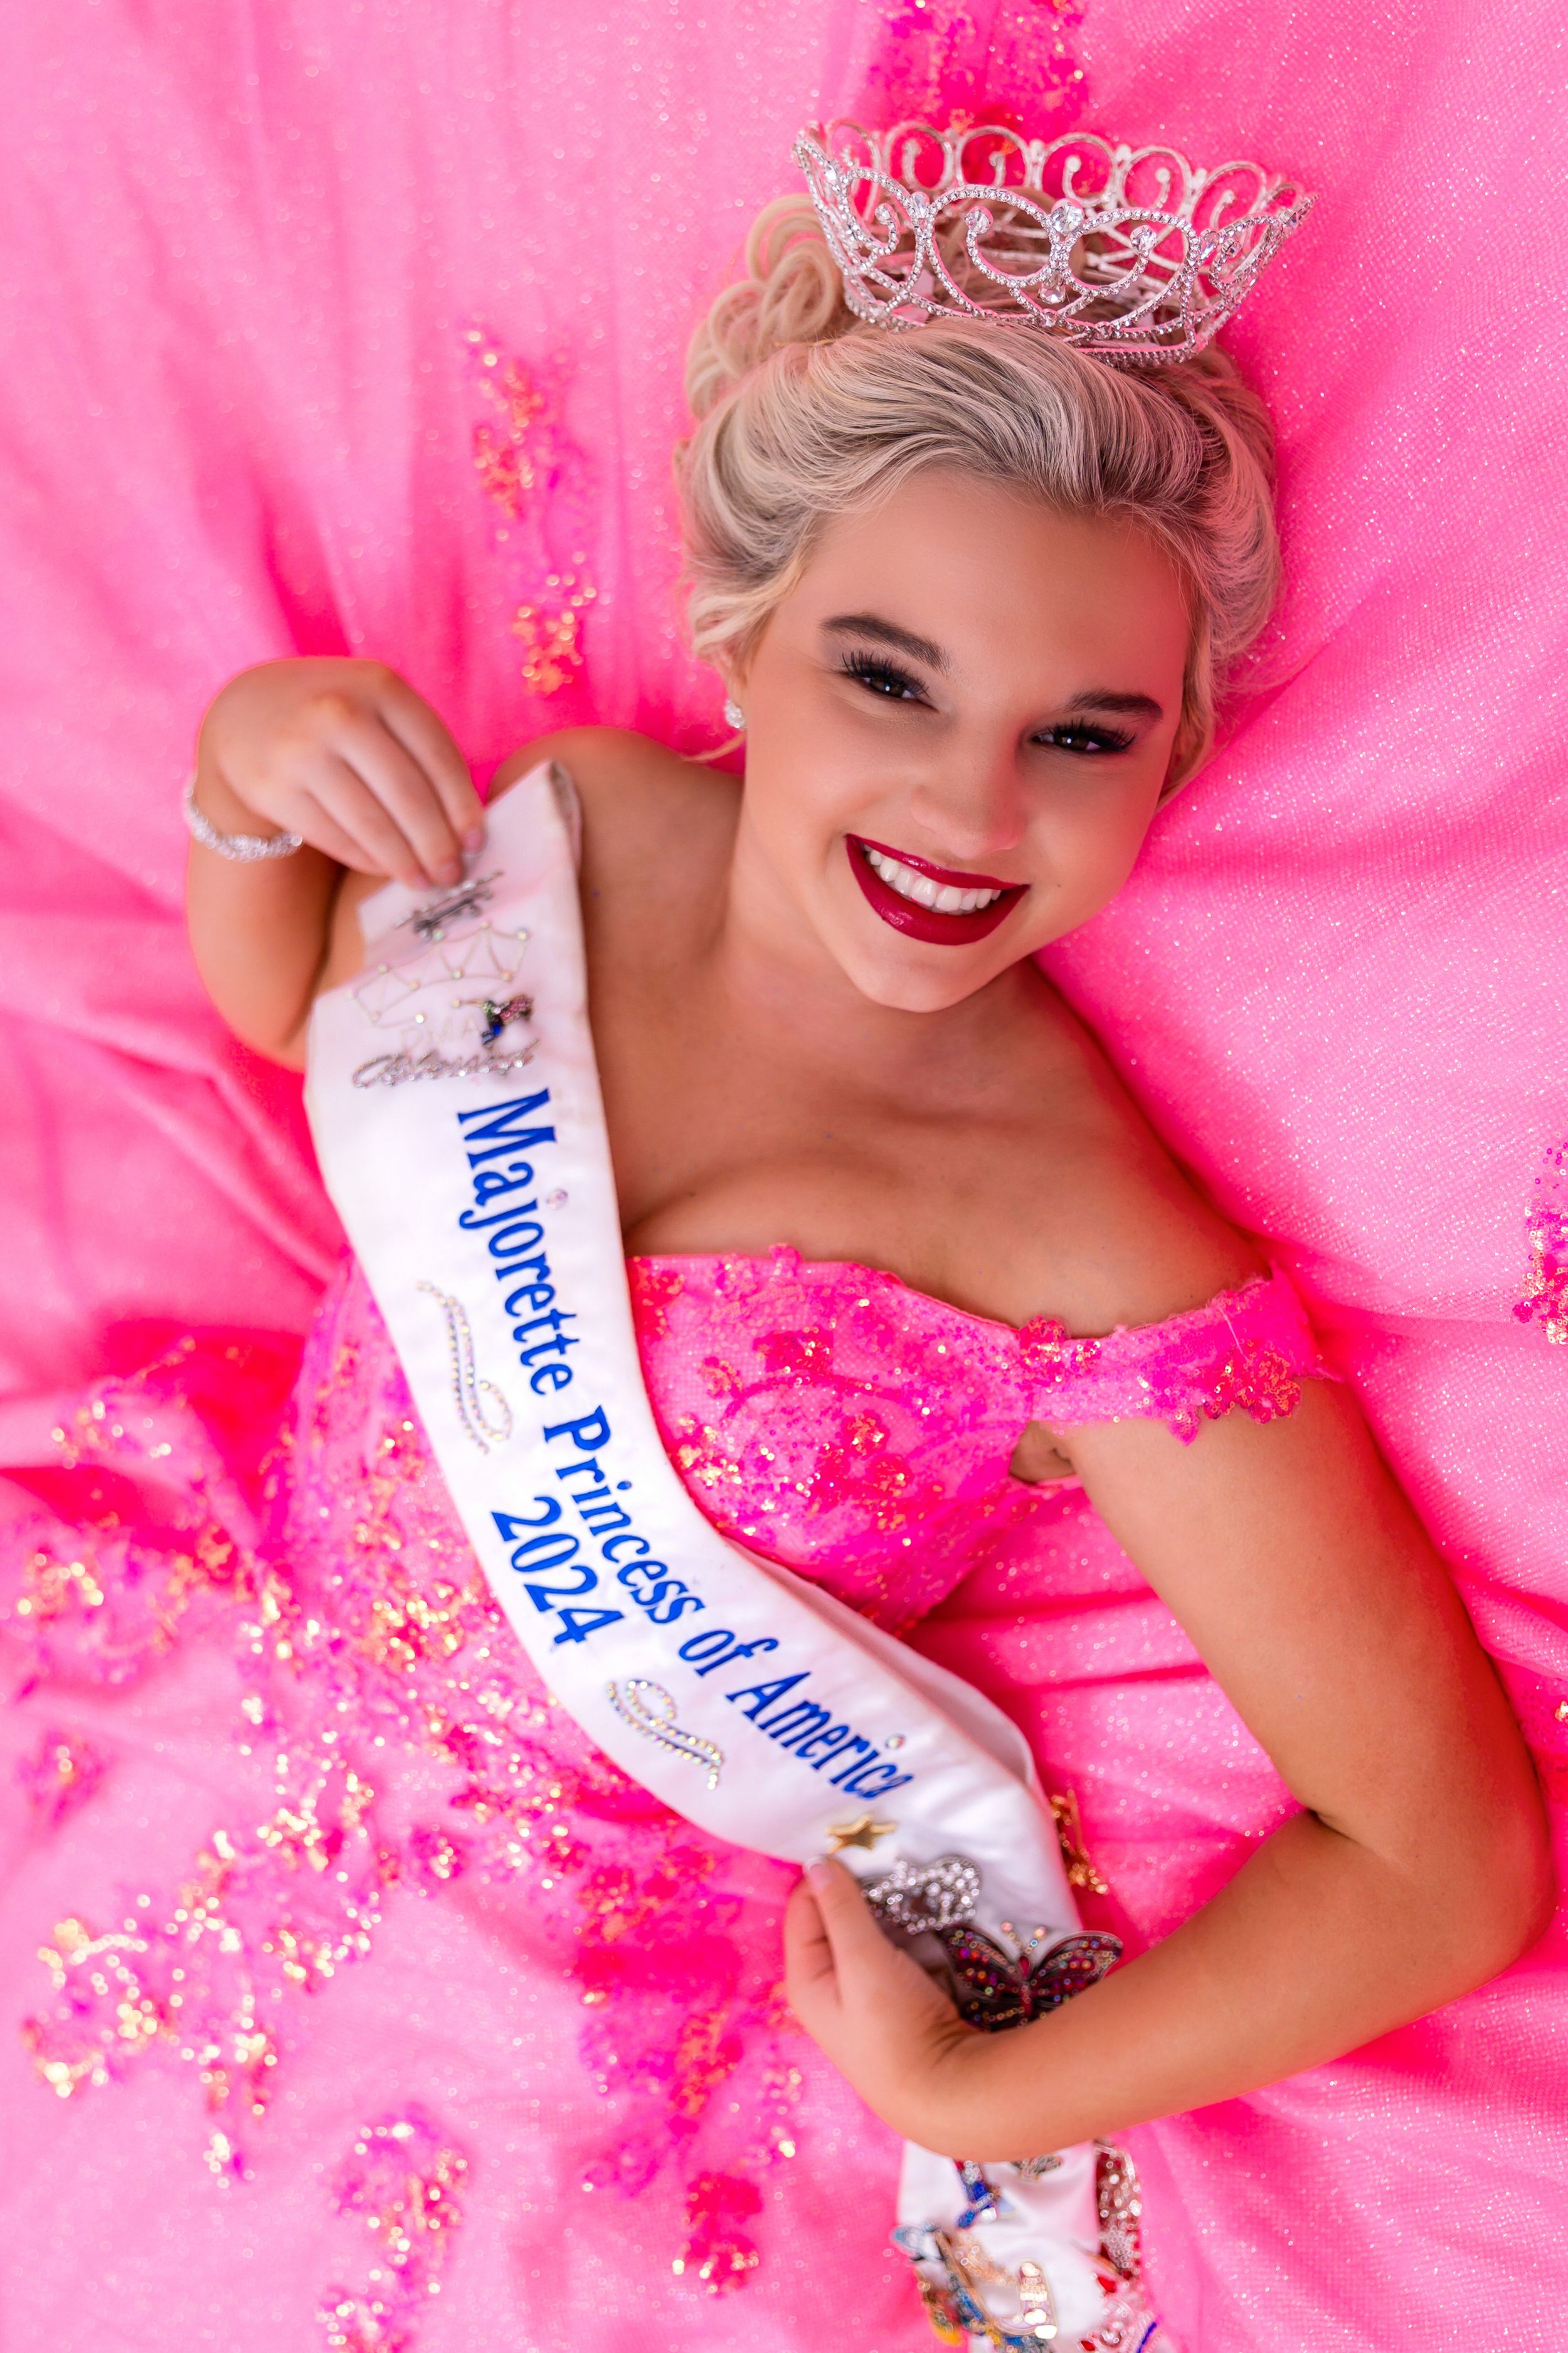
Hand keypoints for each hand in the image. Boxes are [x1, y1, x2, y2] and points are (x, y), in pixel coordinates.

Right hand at [195, 658, 483, 886]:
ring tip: (426, 882)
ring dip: (406, 862)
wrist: (247, 712)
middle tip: (454, 874)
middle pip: (407, 795)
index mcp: (379, 685)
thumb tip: (470, 827)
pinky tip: (388, 870)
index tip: (478, 843)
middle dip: (437, 844)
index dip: (462, 807)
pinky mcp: (273, 789)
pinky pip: (335, 837)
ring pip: (371, 823)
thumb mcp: (378, 705)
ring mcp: (301, 751)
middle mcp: (339, 713)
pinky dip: (368, 859)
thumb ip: (421, 747)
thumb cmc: (338, 715)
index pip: (437, 756)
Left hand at [783, 1857, 987, 2153]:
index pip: (804, 1905)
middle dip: (863, 1893)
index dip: (828, 1876)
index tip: (861, 1850)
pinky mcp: (896, 2001)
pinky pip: (896, 1953)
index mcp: (805, 1977)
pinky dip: (909, 1935)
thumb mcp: (863, 1959)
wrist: (944, 2094)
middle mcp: (827, 1986)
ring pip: (870, 1934)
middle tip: (890, 1866)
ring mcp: (863, 1995)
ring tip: (912, 1889)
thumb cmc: (894, 2027)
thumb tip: (815, 1862)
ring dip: (889, 1913)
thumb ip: (840, 1908)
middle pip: (836, 1918)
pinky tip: (927, 1924)